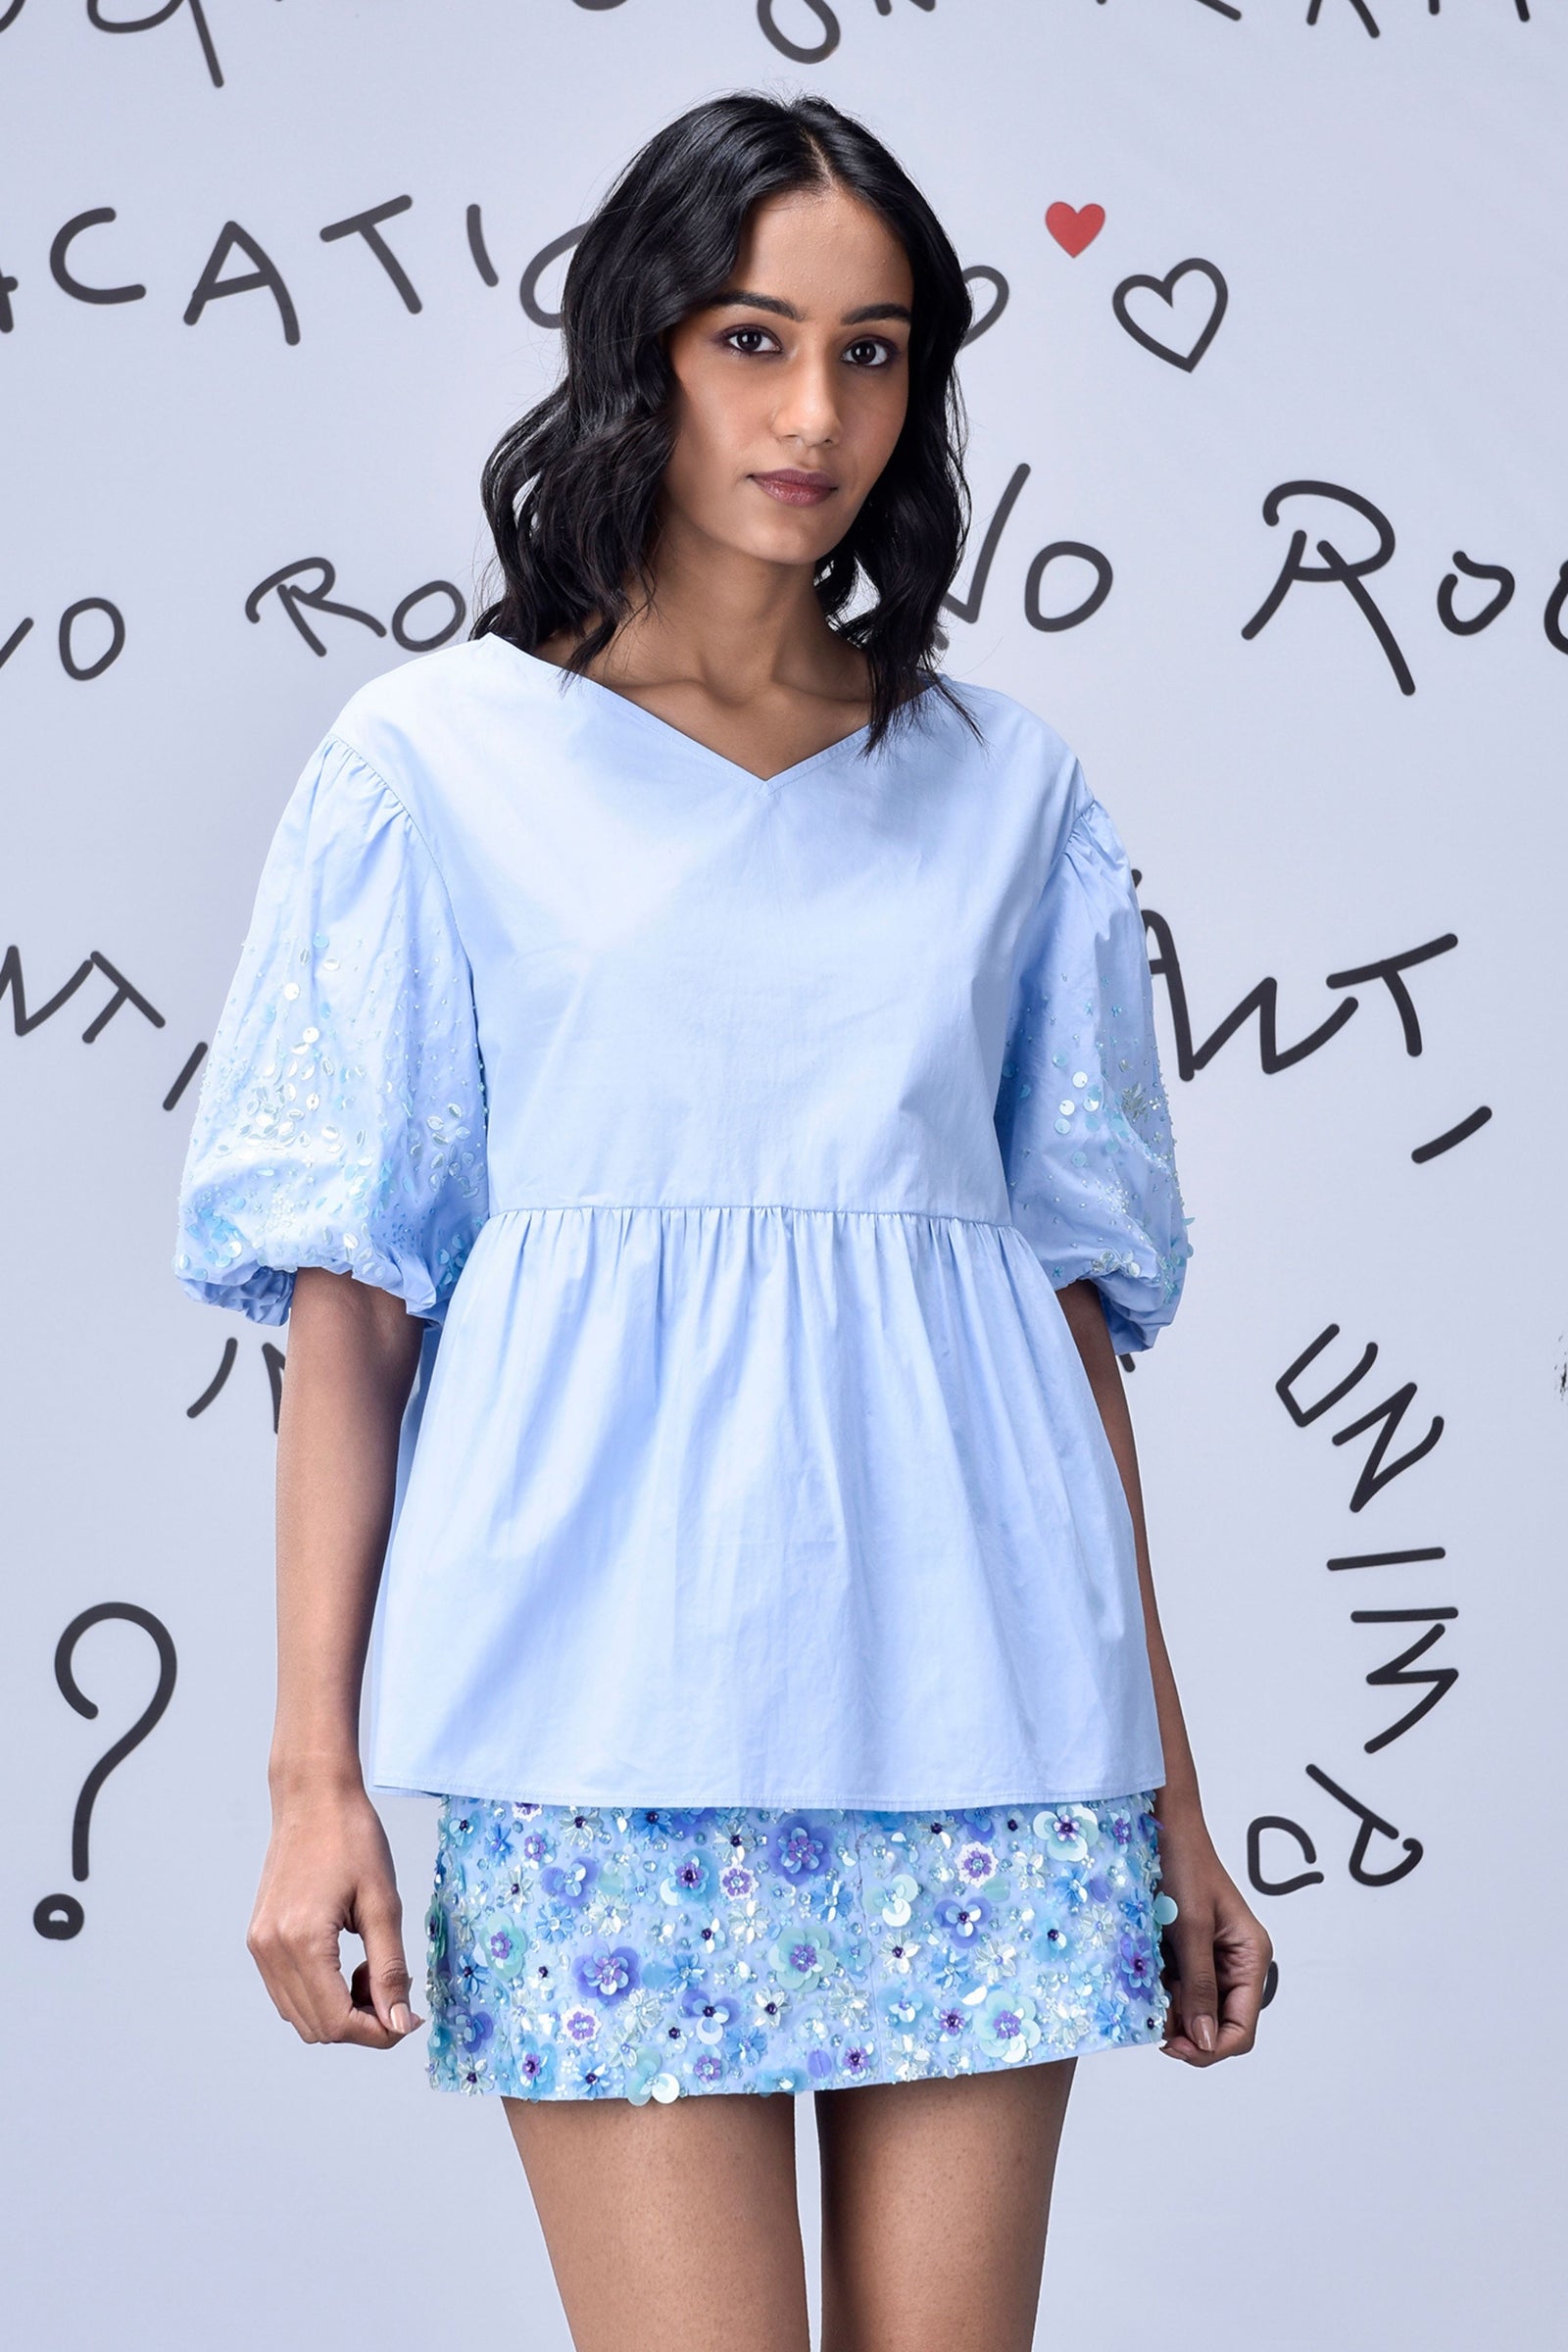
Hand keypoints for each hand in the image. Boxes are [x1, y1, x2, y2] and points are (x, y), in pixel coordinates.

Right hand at [248, 1781, 423, 2048]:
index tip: (410, 2018)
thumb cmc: (353, 1838)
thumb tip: (398, 2023)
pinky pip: (288, 1992)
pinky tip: (345, 1963)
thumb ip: (390, 1968)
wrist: (313, 1797)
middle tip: (395, 1988)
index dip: (379, 2032)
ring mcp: (260, 1947)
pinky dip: (320, 1994)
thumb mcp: (383, 1902)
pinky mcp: (259, 1939)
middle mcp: (272, 1951)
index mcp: (303, 1941)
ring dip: (340, 2011)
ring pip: (300, 2016)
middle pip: (317, 2027)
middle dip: (362, 2023)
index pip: (338, 2022)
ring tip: (370, 1968)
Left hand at [1152, 1796, 1272, 2066]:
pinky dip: (1161, 1993)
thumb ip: (1199, 1987)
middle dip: (1189, 2032)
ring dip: (1172, 2012)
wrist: (1161, 1824)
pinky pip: (1178, 1987)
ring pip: (1196, 2010)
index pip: (1241, 2029)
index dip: (1210, 2048)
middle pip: (1219, 2025)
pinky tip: (1143, 1982)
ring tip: (1146, 1998)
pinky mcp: (1188, 1952)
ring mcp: (1212, 1958)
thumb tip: (1205, 2043)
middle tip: (1153, 2025)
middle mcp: (1237, 1963)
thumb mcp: (1191, 1929)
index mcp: (1252, 1958)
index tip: (1173, 2046)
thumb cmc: (1183, 1864)